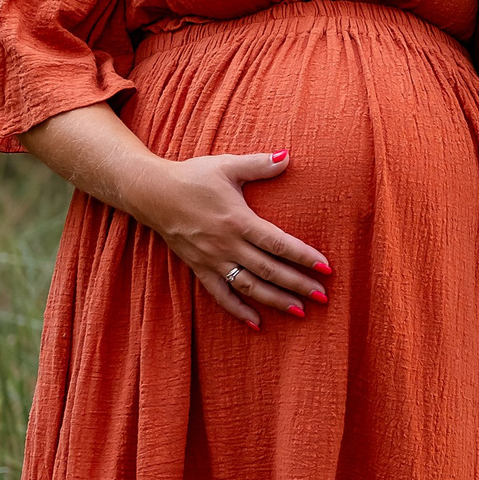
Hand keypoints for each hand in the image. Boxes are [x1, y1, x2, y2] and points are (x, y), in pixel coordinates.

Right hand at [127, 149, 330, 329]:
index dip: (303, 256)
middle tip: (322, 297)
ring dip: (274, 301)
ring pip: (249, 286)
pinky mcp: (199, 268)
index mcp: (238, 220)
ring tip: (300, 311)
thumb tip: (288, 156)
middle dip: (297, 284)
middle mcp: (227, 245)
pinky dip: (238, 311)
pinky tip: (256, 323)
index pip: (278, 243)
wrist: (152, 194)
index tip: (326, 268)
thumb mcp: (227, 166)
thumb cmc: (193, 177)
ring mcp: (212, 260)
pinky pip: (220, 295)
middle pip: (268, 270)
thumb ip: (259, 164)